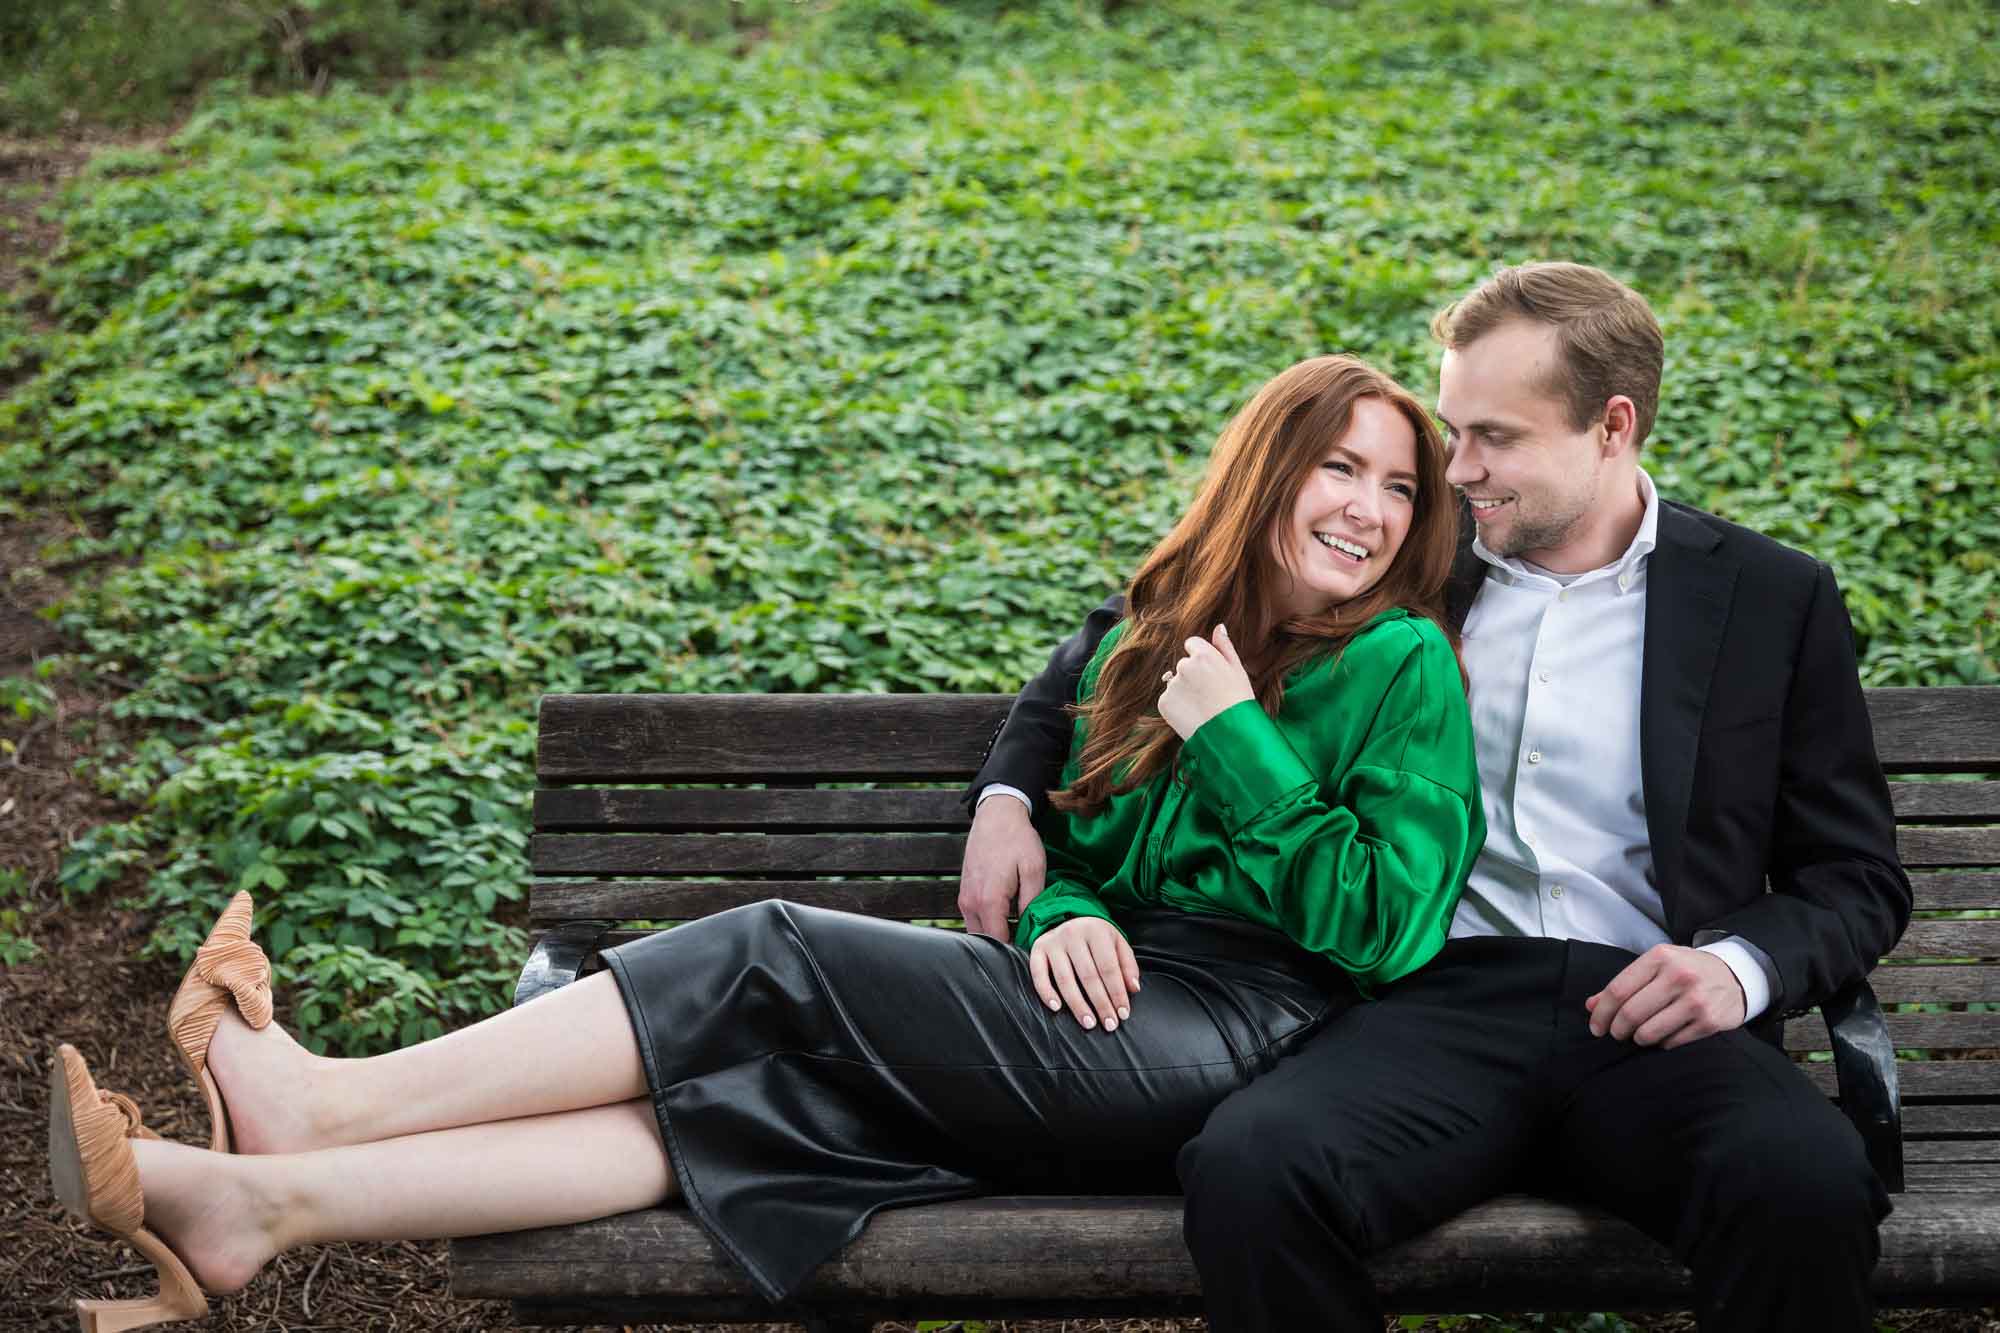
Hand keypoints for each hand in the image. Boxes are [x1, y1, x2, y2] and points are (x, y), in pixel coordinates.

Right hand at [958, 794, 1045, 939]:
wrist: (996, 815)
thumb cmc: (1017, 840)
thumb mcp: (1034, 869)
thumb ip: (1031, 903)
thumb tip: (1031, 930)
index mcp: (989, 901)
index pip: (1000, 943)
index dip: (1018, 950)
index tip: (1034, 948)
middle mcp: (971, 903)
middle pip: (987, 941)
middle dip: (1007, 945)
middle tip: (1029, 939)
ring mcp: (964, 898)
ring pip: (979, 931)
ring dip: (997, 933)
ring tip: (1019, 927)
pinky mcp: (964, 893)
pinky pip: (974, 918)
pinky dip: (989, 923)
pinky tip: (1008, 914)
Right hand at [1029, 916, 1140, 1031]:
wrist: (1067, 916)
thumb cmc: (1096, 936)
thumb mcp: (1117, 942)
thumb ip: (1127, 965)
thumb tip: (1133, 989)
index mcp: (1096, 930)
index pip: (1109, 967)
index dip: (1117, 993)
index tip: (1122, 1014)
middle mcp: (1073, 934)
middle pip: (1088, 976)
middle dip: (1100, 1003)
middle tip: (1109, 1024)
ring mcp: (1053, 942)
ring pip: (1065, 979)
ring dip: (1077, 1005)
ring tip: (1089, 1022)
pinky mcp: (1037, 949)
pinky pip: (1038, 974)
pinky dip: (1046, 993)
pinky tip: (1056, 1008)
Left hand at [1157, 624, 1255, 740]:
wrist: (1230, 734)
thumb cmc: (1239, 700)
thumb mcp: (1238, 669)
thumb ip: (1225, 646)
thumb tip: (1218, 627)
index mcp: (1203, 654)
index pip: (1192, 645)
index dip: (1202, 660)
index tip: (1210, 675)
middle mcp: (1184, 666)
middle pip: (1184, 665)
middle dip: (1193, 676)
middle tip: (1209, 694)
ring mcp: (1172, 685)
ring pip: (1176, 683)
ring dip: (1185, 691)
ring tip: (1202, 707)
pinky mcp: (1164, 702)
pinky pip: (1169, 699)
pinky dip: (1177, 706)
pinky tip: (1193, 714)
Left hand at [1586, 944, 1746, 1048]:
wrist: (1735, 974)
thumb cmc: (1686, 969)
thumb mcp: (1656, 965)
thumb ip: (1624, 983)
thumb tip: (1591, 1005)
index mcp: (1660, 957)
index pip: (1618, 990)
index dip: (1602, 1012)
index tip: (1596, 1026)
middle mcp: (1679, 976)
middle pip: (1631, 1013)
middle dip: (1617, 1029)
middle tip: (1616, 1034)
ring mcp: (1696, 1000)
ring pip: (1649, 1032)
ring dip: (1638, 1038)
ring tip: (1638, 1035)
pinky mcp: (1710, 1022)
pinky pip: (1671, 1042)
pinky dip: (1661, 1043)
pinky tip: (1663, 1035)